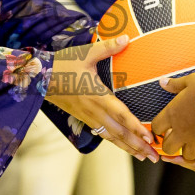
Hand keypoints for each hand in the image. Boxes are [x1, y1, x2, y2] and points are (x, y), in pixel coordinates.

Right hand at [47, 35, 157, 161]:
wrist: (39, 79)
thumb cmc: (63, 64)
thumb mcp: (85, 53)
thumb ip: (107, 47)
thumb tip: (127, 38)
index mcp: (97, 96)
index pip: (121, 115)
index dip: (136, 127)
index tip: (150, 137)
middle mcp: (94, 111)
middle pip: (120, 133)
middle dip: (138, 145)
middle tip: (154, 157)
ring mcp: (88, 117)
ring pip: (112, 137)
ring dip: (128, 148)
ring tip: (143, 156)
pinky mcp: (83, 119)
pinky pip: (103, 134)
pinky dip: (116, 142)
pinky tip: (123, 146)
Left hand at [152, 71, 194, 160]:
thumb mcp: (190, 81)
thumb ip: (175, 84)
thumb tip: (163, 82)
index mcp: (172, 113)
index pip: (156, 127)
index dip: (159, 128)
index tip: (163, 126)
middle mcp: (179, 129)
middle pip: (167, 147)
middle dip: (170, 144)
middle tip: (177, 137)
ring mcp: (193, 138)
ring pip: (185, 154)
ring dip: (187, 150)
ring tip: (192, 142)